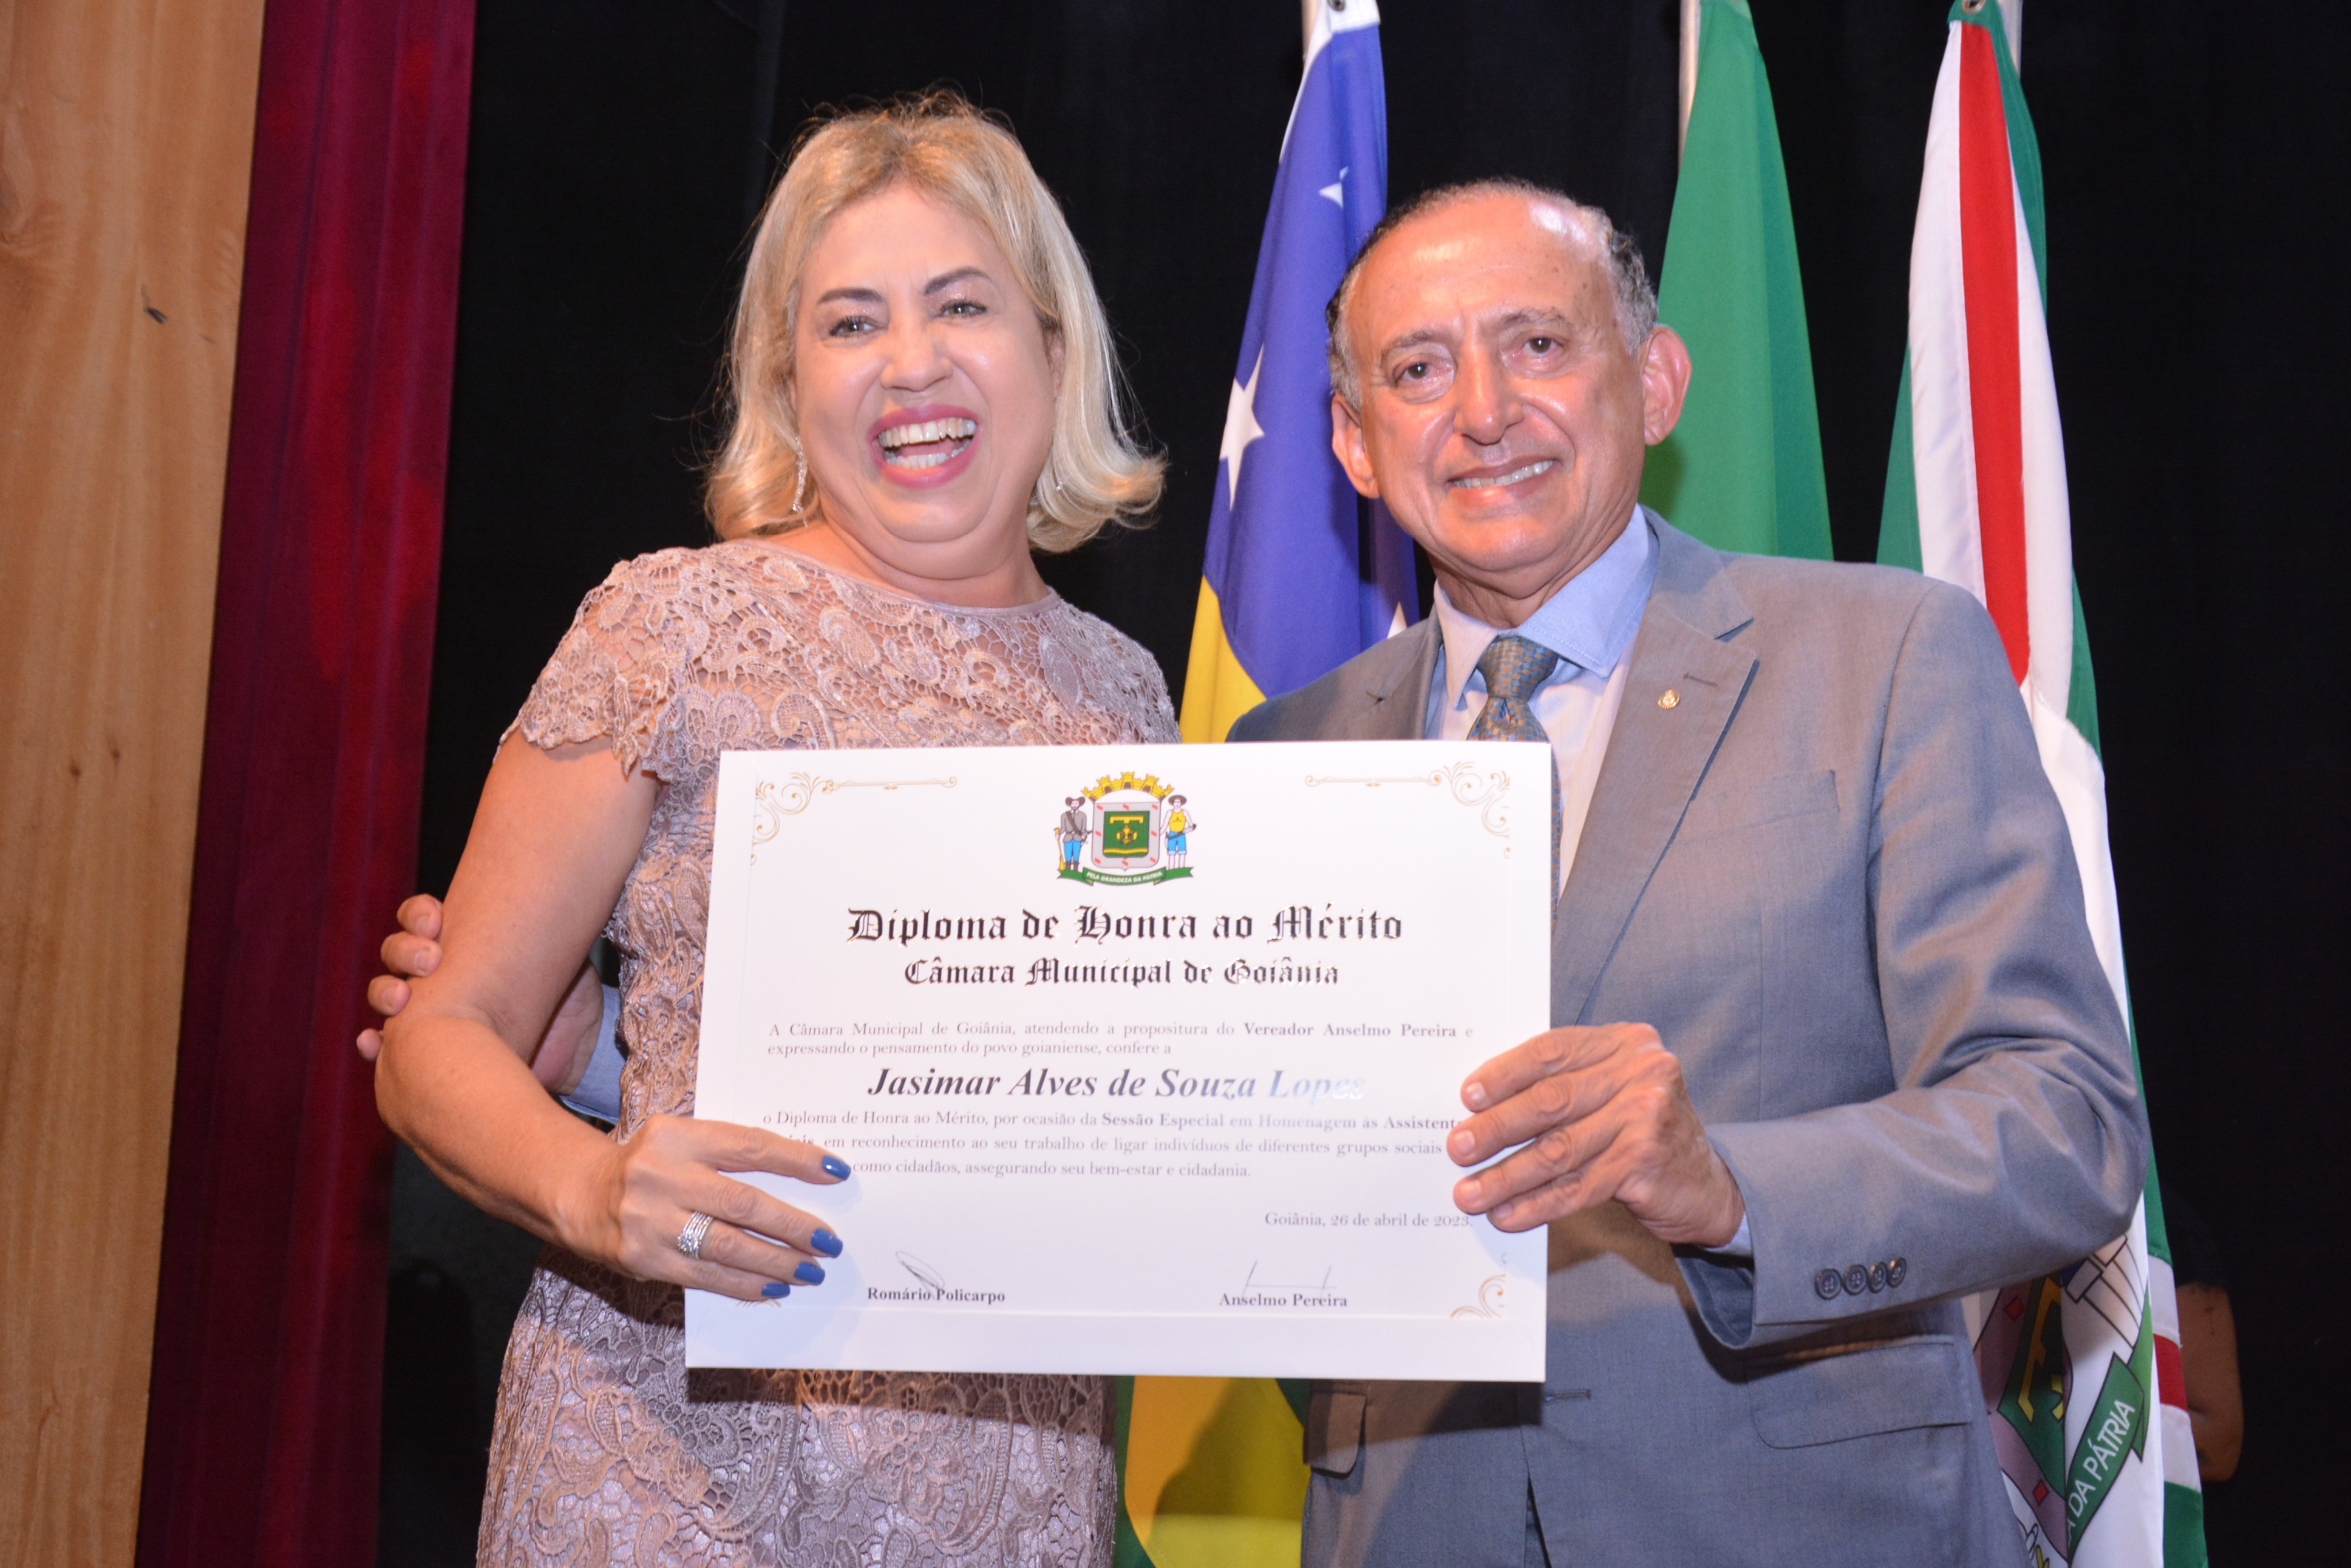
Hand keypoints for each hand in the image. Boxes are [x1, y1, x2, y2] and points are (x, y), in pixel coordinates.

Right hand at [358, 893, 604, 1093]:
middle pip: (397, 951)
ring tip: (402, 1000)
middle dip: (405, 951)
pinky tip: (373, 1042)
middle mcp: (437, 973)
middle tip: (430, 960)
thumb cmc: (567, 1004)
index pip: (421, 917)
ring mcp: (428, 1011)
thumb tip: (555, 905)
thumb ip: (547, 938)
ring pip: (386, 992)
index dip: (419, 915)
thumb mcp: (565, 964)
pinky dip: (372, 1042)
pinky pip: (386, 1046)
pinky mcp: (425, 1051)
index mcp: (463, 943)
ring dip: (385, 992)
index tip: (436, 922)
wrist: (573, 1057)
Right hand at [561, 1113, 851, 1300]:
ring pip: (728, 1246)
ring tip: (810, 1270)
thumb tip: (802, 1181)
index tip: (836, 1172)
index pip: (750, 1145)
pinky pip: (705, 1276)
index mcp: (680, 1136)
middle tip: (829, 1241)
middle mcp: (664, 1175)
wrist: (582, 1195)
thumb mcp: (684, 1142)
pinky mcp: (644, 1259)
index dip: (797, 1159)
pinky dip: (745, 1285)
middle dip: (793, 1225)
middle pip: (744, 1202)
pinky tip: (773, 1287)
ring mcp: (651, 1220)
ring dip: (776, 1261)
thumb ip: (730, 1155)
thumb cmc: (652, 1166)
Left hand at [1448, 1022, 1744, 1246]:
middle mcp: (1641, 1072)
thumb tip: (1480, 1110)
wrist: (1707, 1185)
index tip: (1467, 1097)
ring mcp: (1647, 1117)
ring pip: (1558, 1150)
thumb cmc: (1641, 1133)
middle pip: (1550, 1100)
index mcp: (1624, 1043)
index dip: (1504, 1073)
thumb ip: (1563, 1087)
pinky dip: (1537, 1204)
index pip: (1551, 1051)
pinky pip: (1577, 1187)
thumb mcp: (1612, 1092)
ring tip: (1470, 1193)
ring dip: (1506, 1175)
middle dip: (1496, 1127)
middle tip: (1458, 1148)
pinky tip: (1508, 1214)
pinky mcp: (1646, 1163)